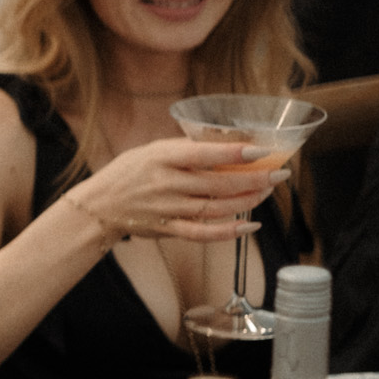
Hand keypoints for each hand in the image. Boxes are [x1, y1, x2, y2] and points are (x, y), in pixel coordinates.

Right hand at [68, 139, 288, 242]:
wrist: (99, 205)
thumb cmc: (128, 172)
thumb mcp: (151, 150)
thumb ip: (185, 149)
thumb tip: (228, 145)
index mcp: (161, 158)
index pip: (204, 154)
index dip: (236, 153)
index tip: (263, 149)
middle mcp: (167, 184)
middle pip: (219, 184)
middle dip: (255, 179)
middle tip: (279, 173)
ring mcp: (169, 209)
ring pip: (218, 208)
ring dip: (248, 200)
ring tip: (267, 191)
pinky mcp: (170, 229)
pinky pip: (204, 233)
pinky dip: (229, 231)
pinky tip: (250, 225)